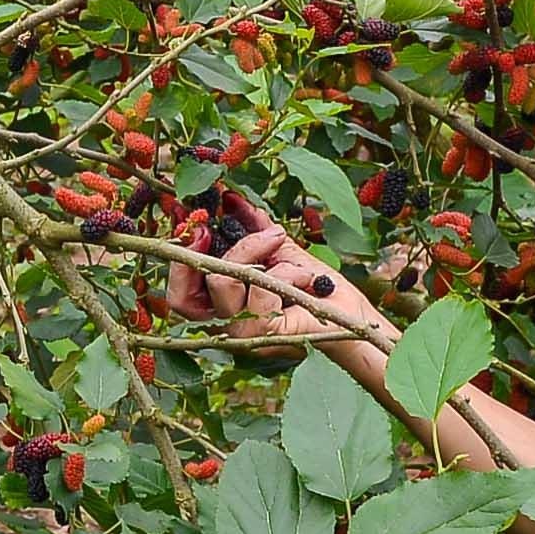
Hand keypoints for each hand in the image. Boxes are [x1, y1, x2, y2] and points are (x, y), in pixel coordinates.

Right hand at [163, 213, 390, 365]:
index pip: (180, 295)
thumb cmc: (319, 289)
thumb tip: (230, 199)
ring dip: (256, 252)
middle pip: (183, 296)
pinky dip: (285, 271)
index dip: (181, 261)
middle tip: (224, 224)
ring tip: (285, 248)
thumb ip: (253, 230)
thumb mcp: (280, 251)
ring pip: (222, 280)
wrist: (354, 318)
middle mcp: (227, 325)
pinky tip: (306, 276)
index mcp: (224, 307)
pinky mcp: (266, 335)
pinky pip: (259, 290)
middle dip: (204, 252)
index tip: (198, 225)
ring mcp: (244, 334)